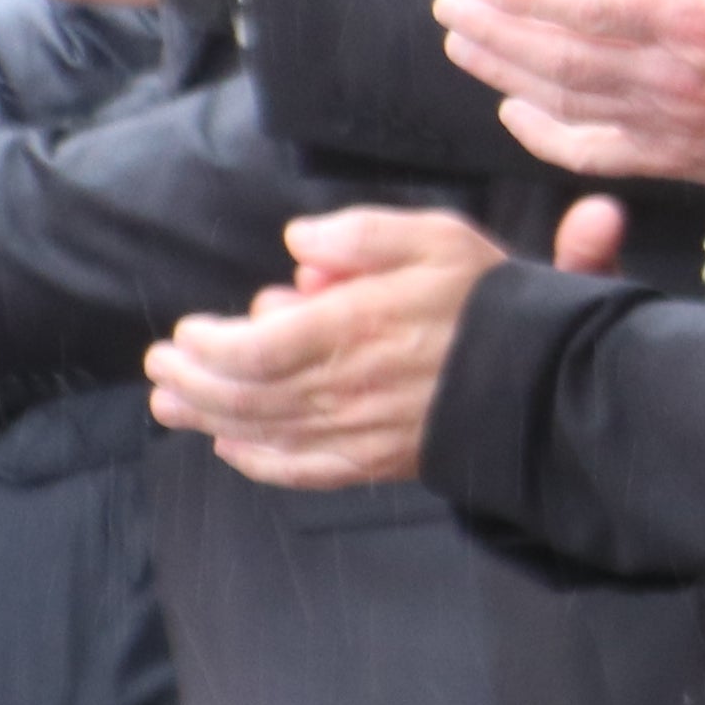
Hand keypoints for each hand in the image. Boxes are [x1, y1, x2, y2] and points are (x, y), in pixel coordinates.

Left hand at [145, 206, 504, 488]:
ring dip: (207, 420)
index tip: (186, 332)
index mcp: (354, 329)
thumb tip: (298, 243)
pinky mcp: (375, 461)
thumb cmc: (487, 302)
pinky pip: (303, 470)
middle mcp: (347, 388)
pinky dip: (258, 463)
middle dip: (192, 382)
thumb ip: (360, 234)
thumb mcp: (434, 237)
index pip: (255, 349)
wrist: (545, 380)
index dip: (209, 347)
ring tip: (169, 405)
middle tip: (158, 366)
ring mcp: (359, 432)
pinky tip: (231, 449)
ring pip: (263, 432)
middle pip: (245, 395)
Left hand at [442, 0, 704, 191]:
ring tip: (461, 44)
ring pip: (567, 100)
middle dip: (494, 29)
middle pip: (557, 56)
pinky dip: (548, 136)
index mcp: (699, 18)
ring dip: (504, 70)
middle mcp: (673, 78)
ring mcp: (674, 125)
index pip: (585, 7)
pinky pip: (598, 153)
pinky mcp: (685, 158)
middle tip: (446, 5)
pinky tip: (516, 114)